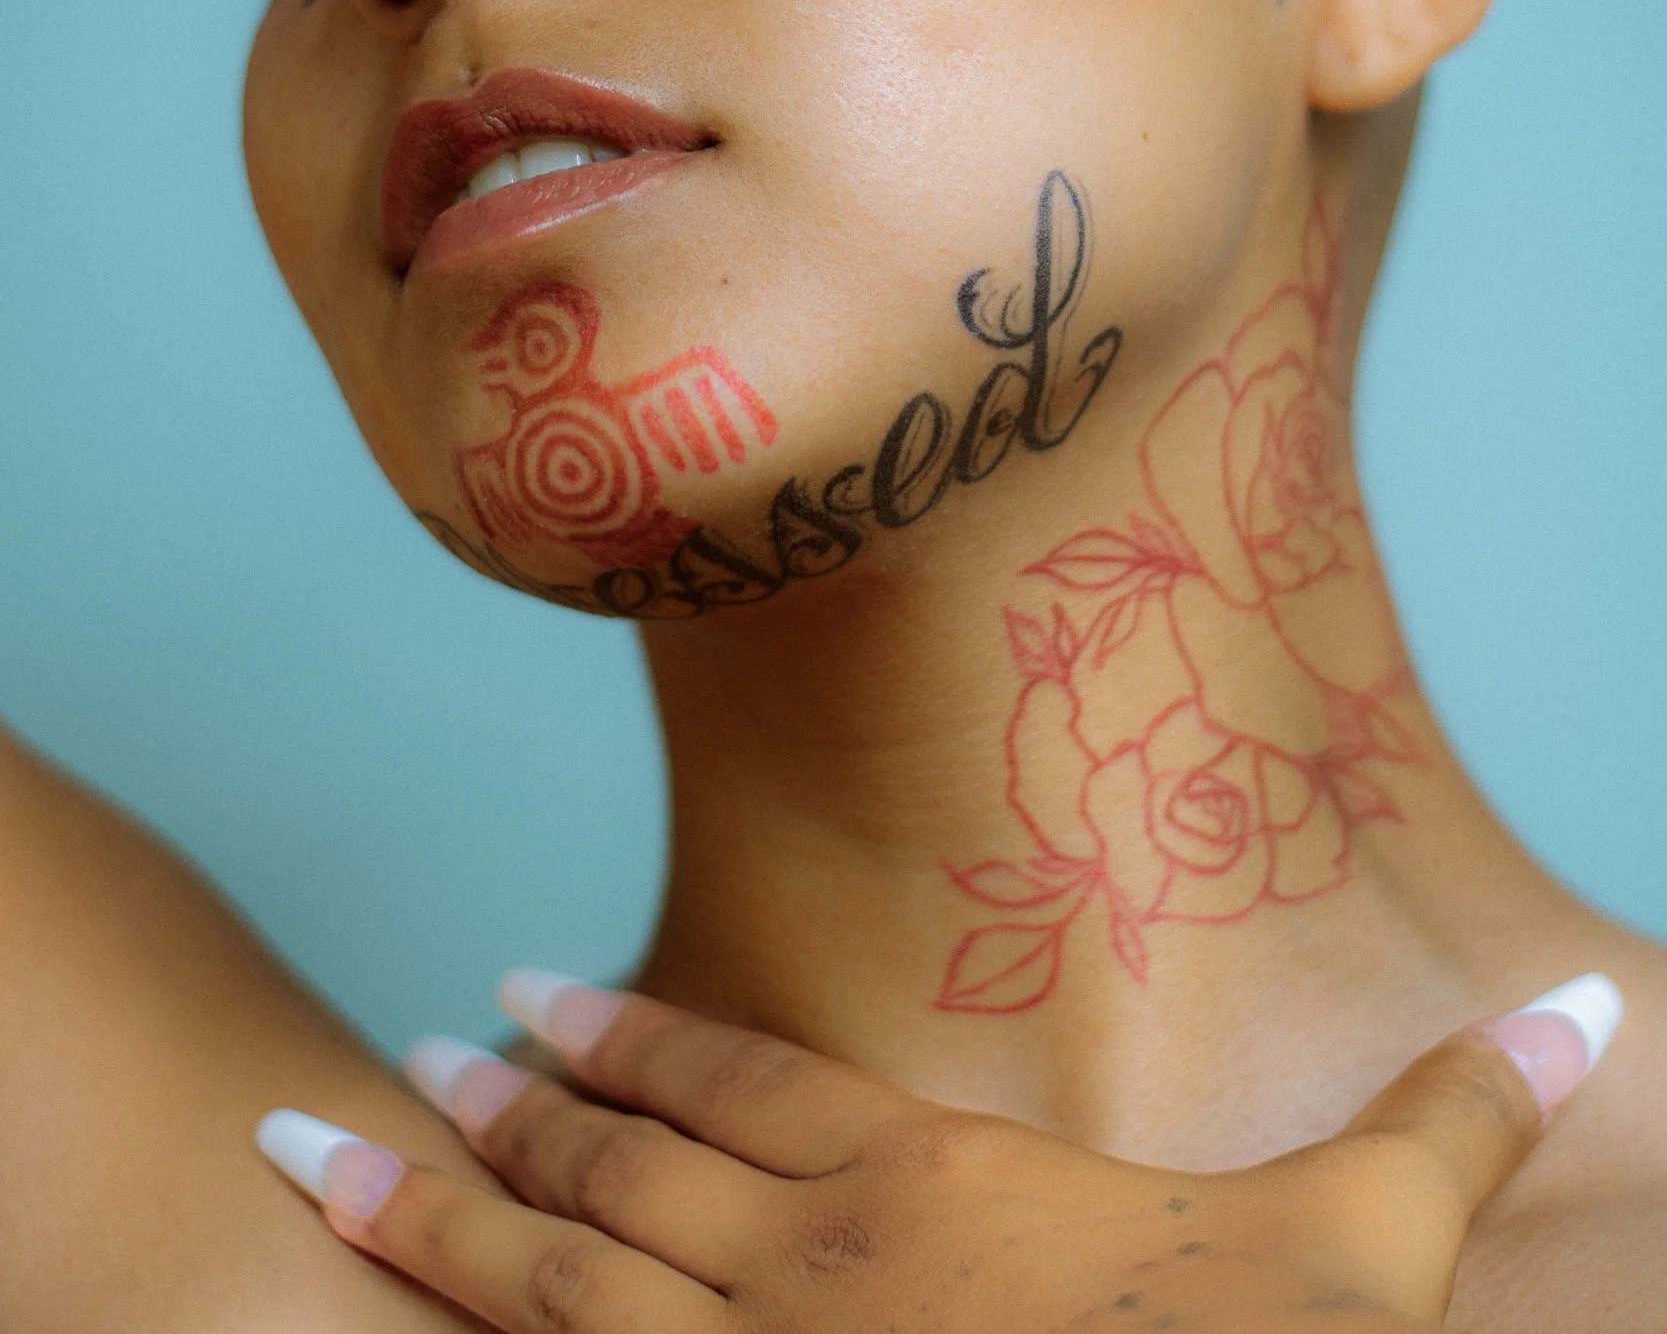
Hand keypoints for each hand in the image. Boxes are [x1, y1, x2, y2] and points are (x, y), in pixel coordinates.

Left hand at [257, 971, 1616, 1331]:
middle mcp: (799, 1282)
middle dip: (501, 1113)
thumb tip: (1584, 1011)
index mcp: (920, 1196)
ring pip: (542, 1288)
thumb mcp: (1360, 1261)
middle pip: (612, 1175)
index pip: (732, 1086)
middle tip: (408, 1057)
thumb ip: (1447, 1119)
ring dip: (430, 1218)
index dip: (624, 1036)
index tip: (526, 990)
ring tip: (331, 1145)